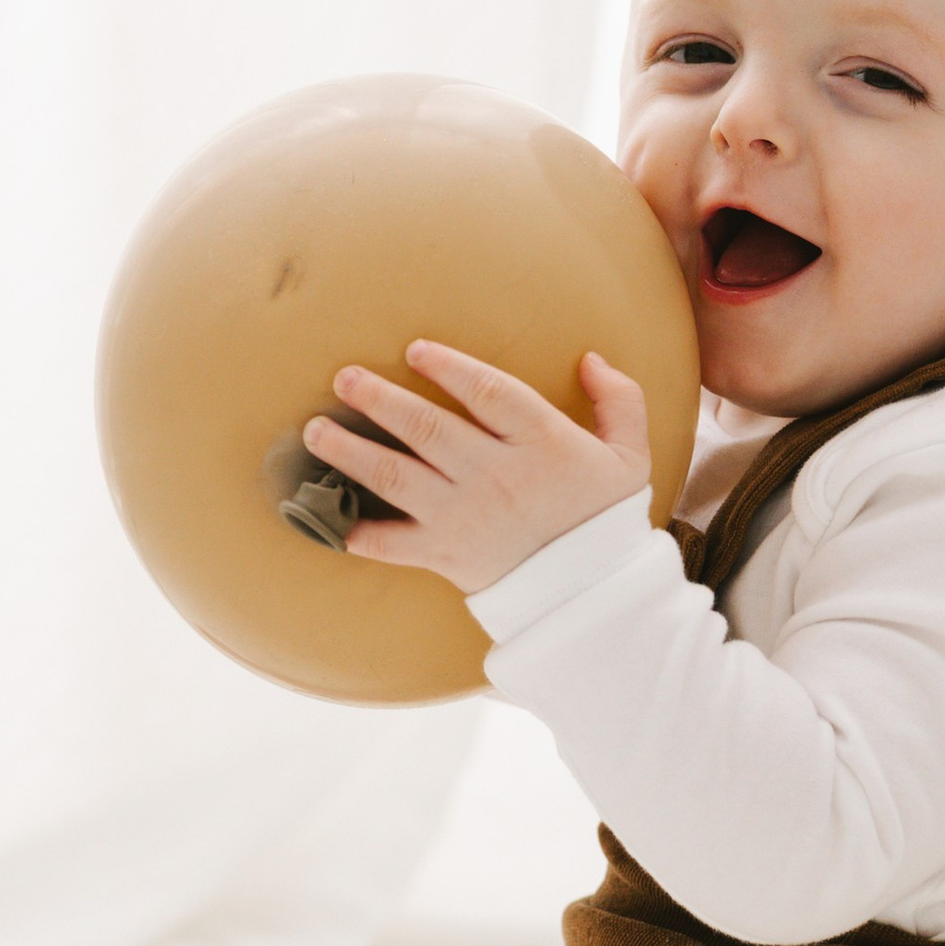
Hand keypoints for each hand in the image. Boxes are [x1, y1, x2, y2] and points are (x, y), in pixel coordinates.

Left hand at [301, 342, 651, 596]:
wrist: (593, 596)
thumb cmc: (604, 519)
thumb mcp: (629, 456)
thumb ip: (619, 401)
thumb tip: (591, 358)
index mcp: (541, 443)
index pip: (488, 391)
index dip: (450, 367)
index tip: (416, 349)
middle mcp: (496, 476)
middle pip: (427, 429)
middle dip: (379, 399)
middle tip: (344, 377)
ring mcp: (465, 517)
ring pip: (396, 476)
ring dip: (350, 451)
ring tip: (315, 429)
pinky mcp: (445, 555)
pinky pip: (391, 544)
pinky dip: (355, 532)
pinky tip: (324, 516)